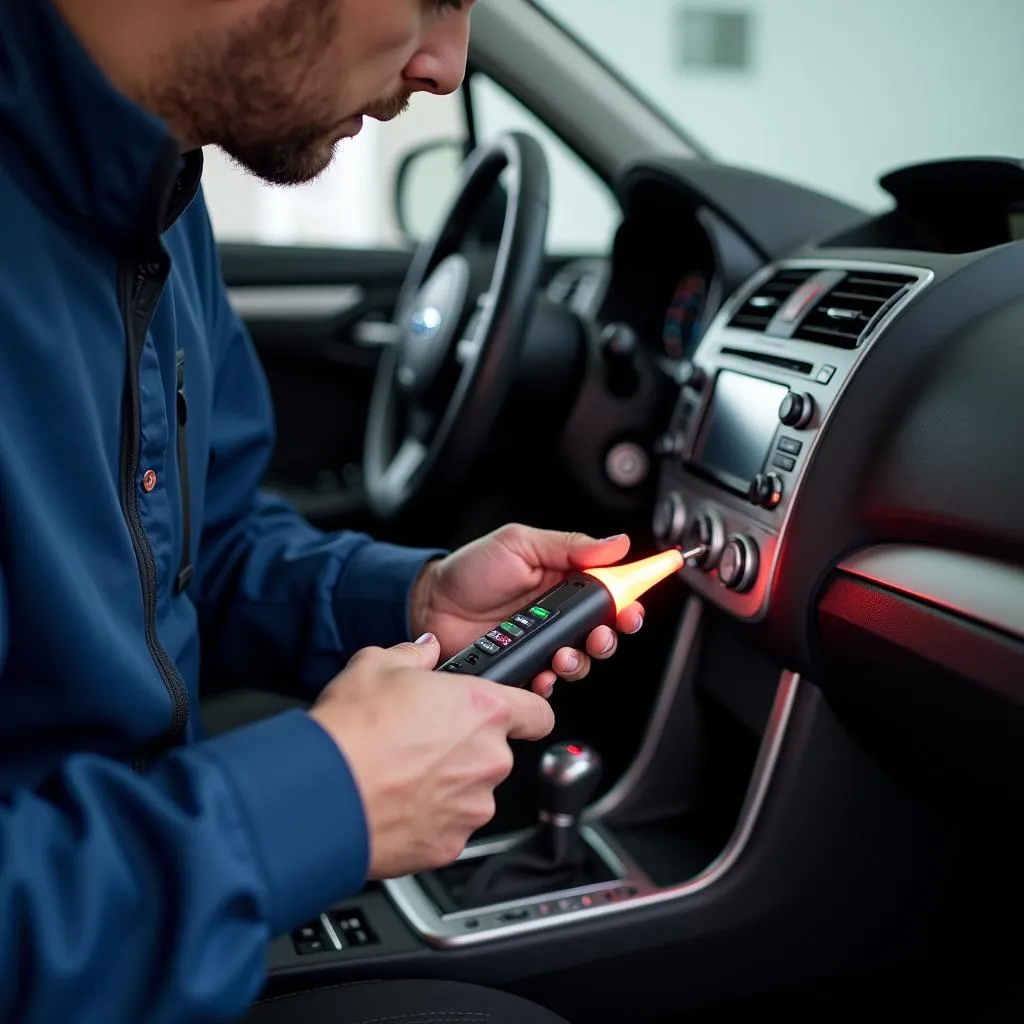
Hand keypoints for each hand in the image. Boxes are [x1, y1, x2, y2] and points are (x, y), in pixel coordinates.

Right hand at [310, 634, 553, 877]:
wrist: (323, 794)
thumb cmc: (352, 730)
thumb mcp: (377, 665)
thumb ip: (413, 654)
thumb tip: (424, 650)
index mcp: (484, 710)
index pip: (537, 713)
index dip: (525, 713)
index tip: (515, 716)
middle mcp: (489, 760)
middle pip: (495, 753)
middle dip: (465, 749)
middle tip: (422, 741)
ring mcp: (472, 807)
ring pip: (472, 793)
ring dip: (447, 785)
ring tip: (401, 774)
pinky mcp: (450, 845)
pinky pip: (448, 827)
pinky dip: (428, 819)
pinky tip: (395, 802)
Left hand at [409, 524, 644, 695]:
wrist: (428, 604)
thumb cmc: (469, 570)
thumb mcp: (520, 544)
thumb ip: (569, 546)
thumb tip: (615, 543)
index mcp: (564, 580)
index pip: (610, 592)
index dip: (628, 601)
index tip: (633, 608)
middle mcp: (558, 615)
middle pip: (603, 632)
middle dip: (610, 637)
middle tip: (601, 635)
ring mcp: (542, 643)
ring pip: (580, 661)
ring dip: (580, 661)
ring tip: (563, 654)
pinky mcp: (524, 667)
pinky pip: (549, 684)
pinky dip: (550, 683)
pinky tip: (542, 674)